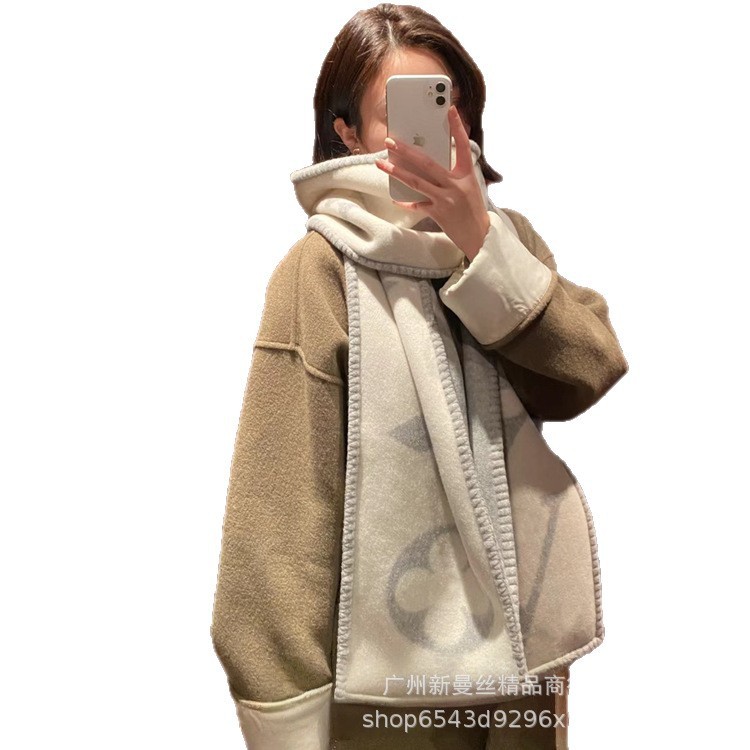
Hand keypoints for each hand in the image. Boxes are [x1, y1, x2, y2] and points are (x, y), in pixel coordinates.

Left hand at [375, 105, 489, 261]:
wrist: (479, 236)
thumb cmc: (473, 209)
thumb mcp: (468, 186)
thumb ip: (453, 173)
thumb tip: (428, 162)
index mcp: (466, 174)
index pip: (462, 145)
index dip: (457, 127)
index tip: (450, 110)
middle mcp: (455, 184)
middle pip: (427, 163)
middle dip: (406, 151)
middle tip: (390, 141)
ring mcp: (446, 199)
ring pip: (416, 182)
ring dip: (397, 172)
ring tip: (382, 163)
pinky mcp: (438, 213)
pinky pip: (417, 205)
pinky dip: (406, 202)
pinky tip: (395, 199)